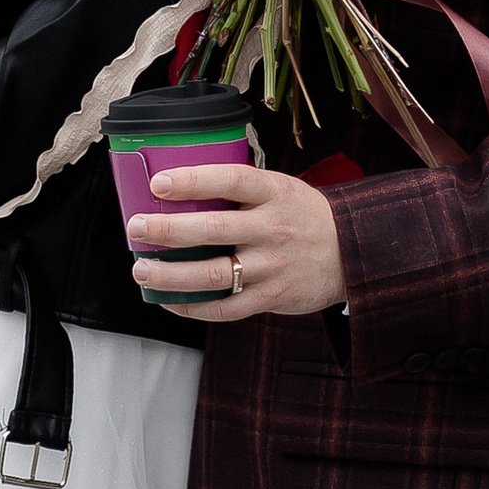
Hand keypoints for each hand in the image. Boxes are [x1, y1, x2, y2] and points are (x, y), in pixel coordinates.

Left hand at [128, 160, 346, 321]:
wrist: (352, 252)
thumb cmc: (302, 216)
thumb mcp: (280, 188)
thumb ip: (240, 188)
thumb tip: (179, 184)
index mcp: (274, 193)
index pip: (230, 180)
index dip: (193, 180)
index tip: (159, 183)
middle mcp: (272, 229)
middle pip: (213, 230)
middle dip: (168, 230)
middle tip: (136, 227)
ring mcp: (271, 267)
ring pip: (213, 275)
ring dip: (170, 275)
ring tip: (142, 270)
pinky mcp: (270, 297)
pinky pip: (224, 308)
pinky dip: (192, 306)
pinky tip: (169, 299)